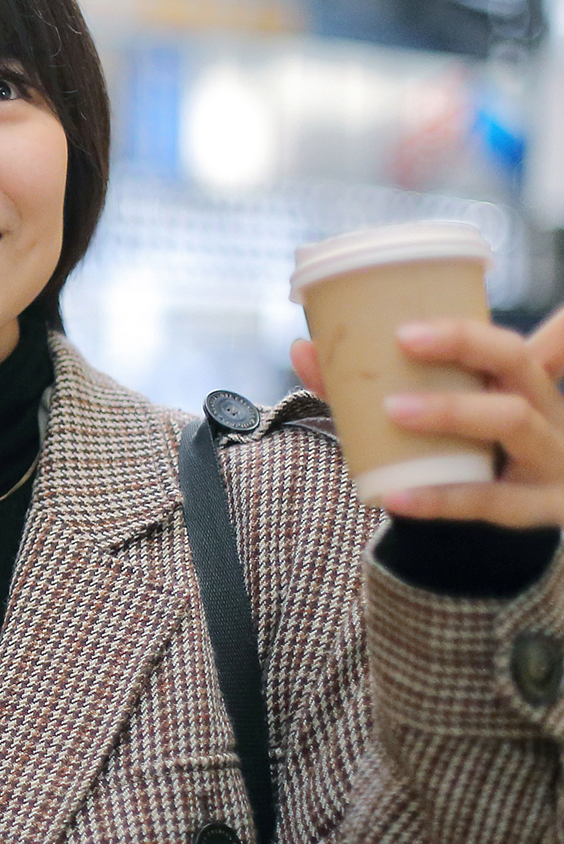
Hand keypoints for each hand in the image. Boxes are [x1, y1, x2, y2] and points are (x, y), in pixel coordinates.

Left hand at [292, 309, 563, 527]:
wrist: (507, 516)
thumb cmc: (468, 452)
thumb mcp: (431, 414)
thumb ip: (368, 385)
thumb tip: (304, 350)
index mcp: (520, 383)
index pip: (503, 340)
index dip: (467, 330)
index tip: (403, 327)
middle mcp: (546, 412)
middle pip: (517, 363)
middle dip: (465, 344)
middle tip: (402, 340)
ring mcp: (550, 460)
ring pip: (513, 422)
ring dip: (453, 409)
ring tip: (394, 409)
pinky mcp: (543, 508)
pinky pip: (493, 501)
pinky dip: (442, 498)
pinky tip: (397, 497)